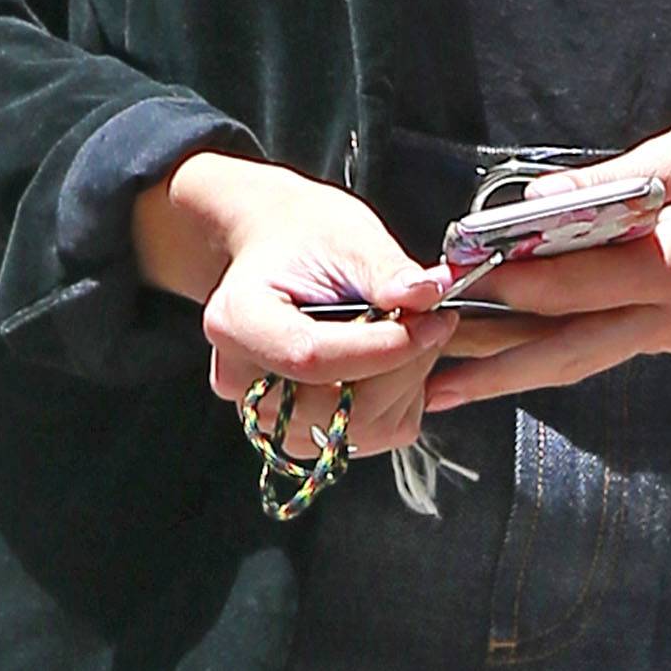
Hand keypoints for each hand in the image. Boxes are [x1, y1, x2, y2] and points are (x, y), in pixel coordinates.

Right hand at [133, 149, 455, 467]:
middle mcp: (242, 381)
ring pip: (361, 427)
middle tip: (435, 317)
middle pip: (338, 403)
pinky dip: (400, 399)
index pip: (311, 358)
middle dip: (405, 362)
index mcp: (236, 323)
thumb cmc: (303, 239)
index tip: (434, 319)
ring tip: (412, 332)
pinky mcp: (303, 434)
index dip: (383, 346)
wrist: (278, 254)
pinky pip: (371, 434)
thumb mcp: (346, 236)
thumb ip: (385, 269)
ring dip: (407, 381)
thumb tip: (428, 293)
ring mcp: (270, 416)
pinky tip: (395, 358)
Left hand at [421, 86, 670, 411]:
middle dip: (496, 368)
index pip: (575, 287)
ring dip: (517, 372)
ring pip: (584, 358)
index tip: (449, 280)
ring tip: (454, 386)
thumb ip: (617, 180)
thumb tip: (540, 201)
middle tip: (430, 386)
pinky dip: (555, 353)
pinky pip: (605, 345)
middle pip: (569, 351)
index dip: (509, 284)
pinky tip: (513, 354)